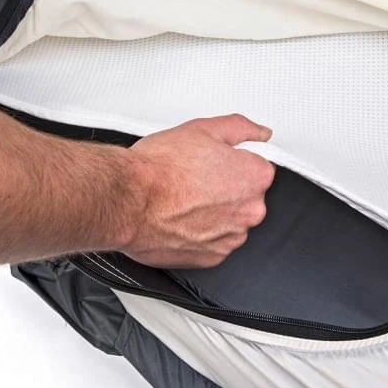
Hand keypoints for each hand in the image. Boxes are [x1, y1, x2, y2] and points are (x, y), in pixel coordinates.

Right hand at [124, 114, 275, 267]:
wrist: (127, 200)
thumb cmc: (159, 169)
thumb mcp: (204, 129)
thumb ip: (242, 129)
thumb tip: (259, 133)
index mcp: (255, 177)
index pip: (260, 166)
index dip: (234, 161)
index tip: (216, 162)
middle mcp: (250, 211)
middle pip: (246, 196)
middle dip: (226, 187)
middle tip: (195, 177)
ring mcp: (231, 237)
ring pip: (229, 220)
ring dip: (213, 212)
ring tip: (184, 198)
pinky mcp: (211, 258)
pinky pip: (213, 242)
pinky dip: (200, 233)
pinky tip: (181, 217)